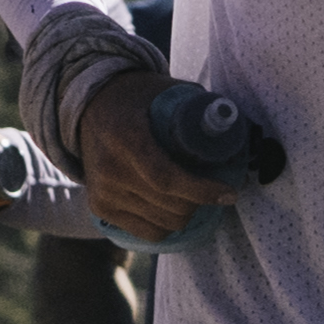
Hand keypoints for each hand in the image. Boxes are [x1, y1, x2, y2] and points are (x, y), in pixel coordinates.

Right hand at [75, 77, 232, 242]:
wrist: (90, 107)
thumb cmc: (137, 99)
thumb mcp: (165, 91)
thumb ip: (196, 107)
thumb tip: (233, 123)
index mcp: (126, 137)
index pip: (166, 178)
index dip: (201, 191)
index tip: (229, 193)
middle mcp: (109, 169)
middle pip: (169, 206)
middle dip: (201, 202)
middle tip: (216, 191)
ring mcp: (102, 192)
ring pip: (162, 224)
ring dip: (186, 214)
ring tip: (194, 197)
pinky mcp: (99, 208)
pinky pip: (146, 232)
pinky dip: (167, 225)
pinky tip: (175, 208)